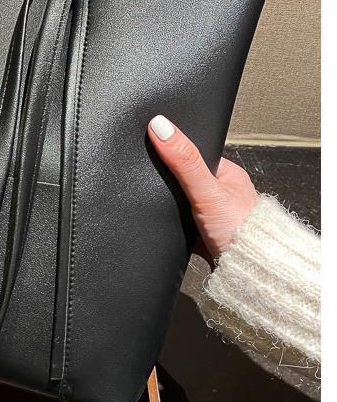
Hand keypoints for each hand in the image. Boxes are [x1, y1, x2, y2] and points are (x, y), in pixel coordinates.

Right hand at [148, 115, 257, 263]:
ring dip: (171, 209)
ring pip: (180, 204)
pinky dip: (172, 228)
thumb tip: (161, 126)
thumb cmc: (242, 232)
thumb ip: (183, 159)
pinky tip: (168, 229)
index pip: (192, 153)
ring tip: (165, 210)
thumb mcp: (206, 189)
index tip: (151, 146)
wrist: (250, 275)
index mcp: (226, 173)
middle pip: (184, 180)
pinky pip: (179, 226)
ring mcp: (212, 215)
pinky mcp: (203, 236)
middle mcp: (221, 193)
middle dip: (169, 185)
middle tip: (157, 186)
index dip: (171, 150)